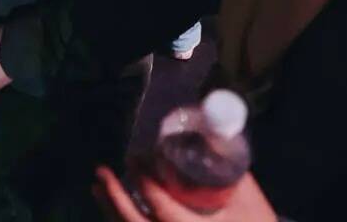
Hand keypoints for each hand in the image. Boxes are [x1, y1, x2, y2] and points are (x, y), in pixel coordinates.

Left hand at [93, 166, 276, 221]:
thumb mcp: (250, 201)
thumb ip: (231, 171)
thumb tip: (212, 135)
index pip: (161, 206)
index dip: (145, 181)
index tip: (135, 158)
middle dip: (115, 196)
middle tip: (102, 172)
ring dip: (111, 211)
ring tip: (97, 187)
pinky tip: (112, 209)